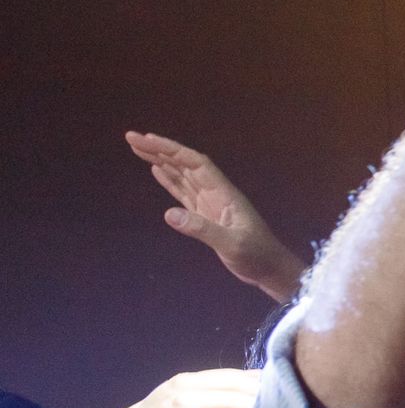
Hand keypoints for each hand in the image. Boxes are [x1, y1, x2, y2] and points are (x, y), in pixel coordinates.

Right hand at [125, 132, 305, 301]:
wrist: (270, 269)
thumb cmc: (256, 255)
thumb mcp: (231, 244)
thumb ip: (202, 229)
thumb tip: (168, 214)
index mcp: (223, 193)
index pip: (195, 163)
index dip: (171, 150)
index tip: (146, 139)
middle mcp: (215, 193)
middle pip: (185, 165)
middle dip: (159, 150)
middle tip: (132, 138)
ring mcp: (210, 203)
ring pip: (182, 176)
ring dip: (161, 161)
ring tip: (138, 149)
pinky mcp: (205, 215)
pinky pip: (183, 192)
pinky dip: (169, 180)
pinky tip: (156, 170)